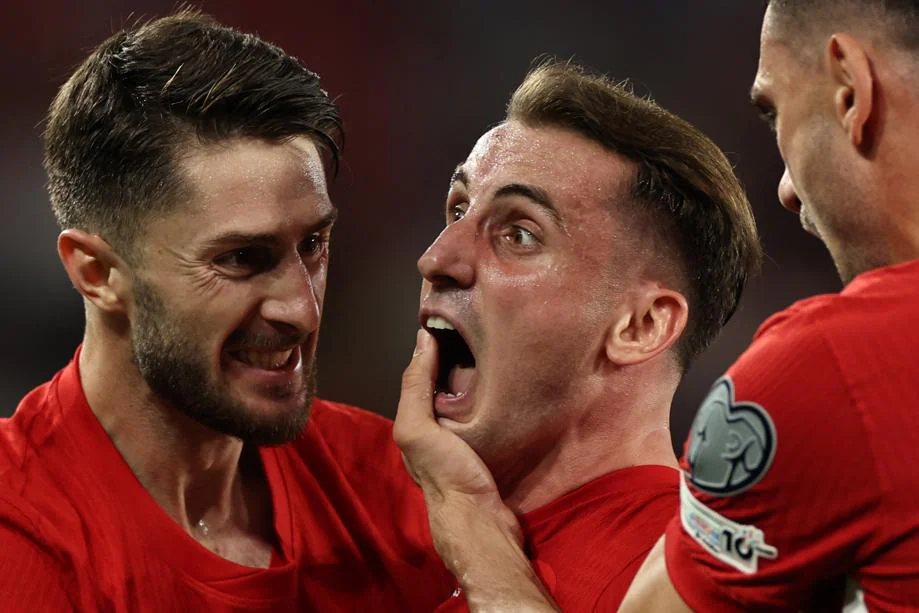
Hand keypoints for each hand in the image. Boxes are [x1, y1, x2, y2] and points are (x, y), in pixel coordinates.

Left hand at [394, 330, 557, 611]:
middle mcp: (433, 431)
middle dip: (454, 360)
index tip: (448, 320)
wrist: (481, 522)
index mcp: (414, 423)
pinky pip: (485, 414)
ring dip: (476, 377)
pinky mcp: (486, 450)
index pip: (419, 375)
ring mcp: (460, 442)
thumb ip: (415, 386)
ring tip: (494, 349)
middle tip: (476, 330)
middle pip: (443, 385)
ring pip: (465, 399)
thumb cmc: (446, 474)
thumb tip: (421, 341)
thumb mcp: (418, 427)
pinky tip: (506, 385)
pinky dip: (491, 398)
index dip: (429, 349)